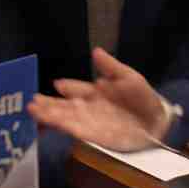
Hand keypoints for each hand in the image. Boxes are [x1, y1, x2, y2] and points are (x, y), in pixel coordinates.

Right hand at [27, 48, 171, 151]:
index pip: (75, 88)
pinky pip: (73, 130)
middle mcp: (87, 107)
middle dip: (47, 103)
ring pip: (63, 117)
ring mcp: (88, 122)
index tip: (57, 84)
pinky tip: (51, 122)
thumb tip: (95, 51)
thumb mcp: (129, 78)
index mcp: (95, 92)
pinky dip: (61, 126)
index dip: (66, 86)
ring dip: (48, 114)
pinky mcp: (92, 136)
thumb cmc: (143, 99)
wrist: (156, 123)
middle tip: (31, 101)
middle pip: (63, 105)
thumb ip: (111, 67)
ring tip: (32, 110)